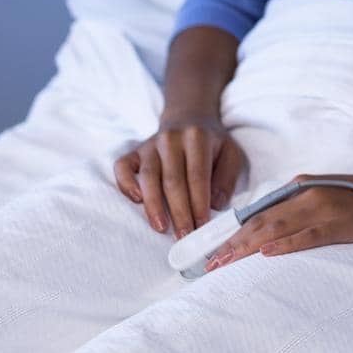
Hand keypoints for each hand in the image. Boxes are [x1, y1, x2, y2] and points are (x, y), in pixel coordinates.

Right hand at [113, 112, 244, 237]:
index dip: (199, 202)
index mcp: (198, 138)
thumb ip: (227, 178)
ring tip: (161, 228)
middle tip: (184, 235)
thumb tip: (216, 205)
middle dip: (179, 211)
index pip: (197, 175)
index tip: (202, 225)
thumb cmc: (212, 143)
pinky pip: (122, 167)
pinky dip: (126, 184)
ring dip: (154, 205)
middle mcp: (171, 138)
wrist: (189, 116)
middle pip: (173, 180)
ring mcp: (150, 144)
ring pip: (148, 177)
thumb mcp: (230, 153)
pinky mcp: (135, 151)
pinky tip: (137, 200)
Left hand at [202, 172, 352, 271]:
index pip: (259, 212)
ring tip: (226, 263)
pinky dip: (286, 244)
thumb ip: (297, 203)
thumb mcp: (324, 192)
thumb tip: (268, 225)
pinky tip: (267, 254)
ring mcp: (323, 209)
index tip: (214, 251)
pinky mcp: (340, 224)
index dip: (234, 233)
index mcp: (300, 186)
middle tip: (210, 264)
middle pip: (261, 222)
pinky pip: (308, 235)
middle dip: (233, 244)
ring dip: (248, 247)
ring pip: (277, 229)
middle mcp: (307, 195)